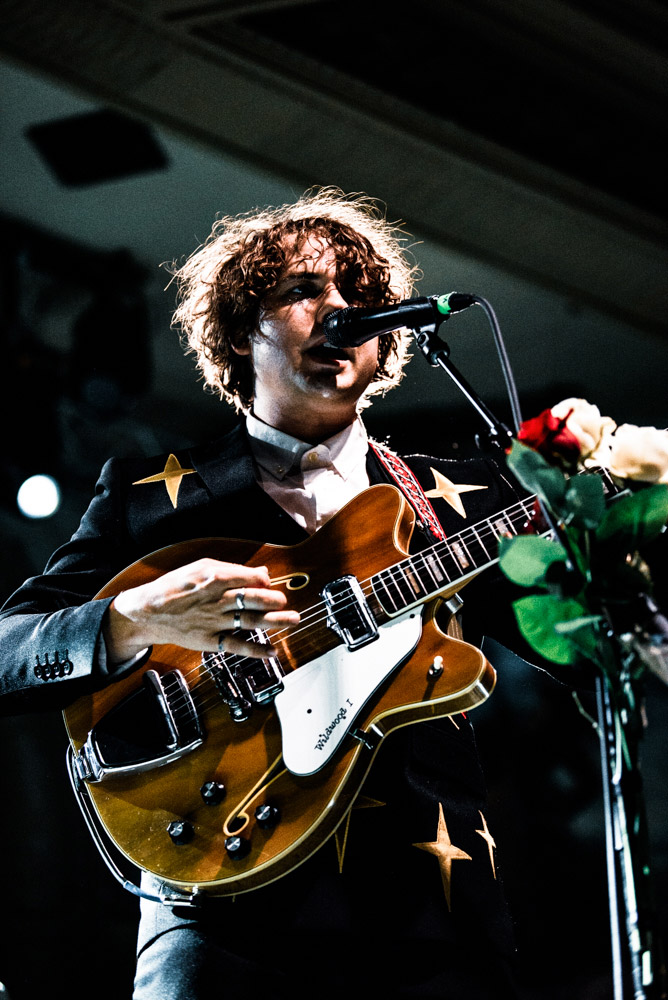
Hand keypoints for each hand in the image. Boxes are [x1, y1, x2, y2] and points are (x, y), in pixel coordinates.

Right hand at [104, 559, 298, 663]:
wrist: (148, 611)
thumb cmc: (174, 587)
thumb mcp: (200, 568)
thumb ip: (231, 570)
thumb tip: (259, 572)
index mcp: (214, 579)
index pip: (250, 578)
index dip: (265, 580)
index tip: (269, 582)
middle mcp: (216, 601)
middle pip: (254, 599)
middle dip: (275, 600)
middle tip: (285, 601)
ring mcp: (214, 622)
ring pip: (250, 621)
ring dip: (275, 621)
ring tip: (292, 620)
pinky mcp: (209, 640)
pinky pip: (236, 646)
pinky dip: (255, 650)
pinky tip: (271, 652)